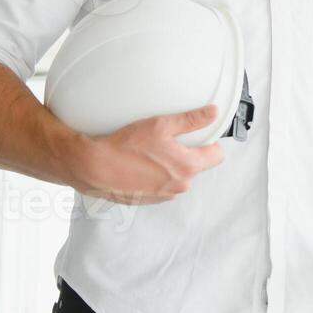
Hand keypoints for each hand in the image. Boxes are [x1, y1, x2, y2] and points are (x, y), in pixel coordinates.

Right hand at [68, 104, 226, 205]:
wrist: (95, 168)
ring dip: (171, 165)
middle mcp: (179, 186)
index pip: (217, 156)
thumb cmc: (125, 147)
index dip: (210, 143)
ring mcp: (164, 195)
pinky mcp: (149, 199)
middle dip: (188, 153)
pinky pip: (161, 184)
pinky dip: (155, 175)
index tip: (200, 135)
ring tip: (152, 151)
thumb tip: (212, 113)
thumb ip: (191, 120)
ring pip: (178, 176)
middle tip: (170, 139)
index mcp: (188, 167)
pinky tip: (141, 163)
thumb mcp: (161, 125)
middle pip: (197, 166)